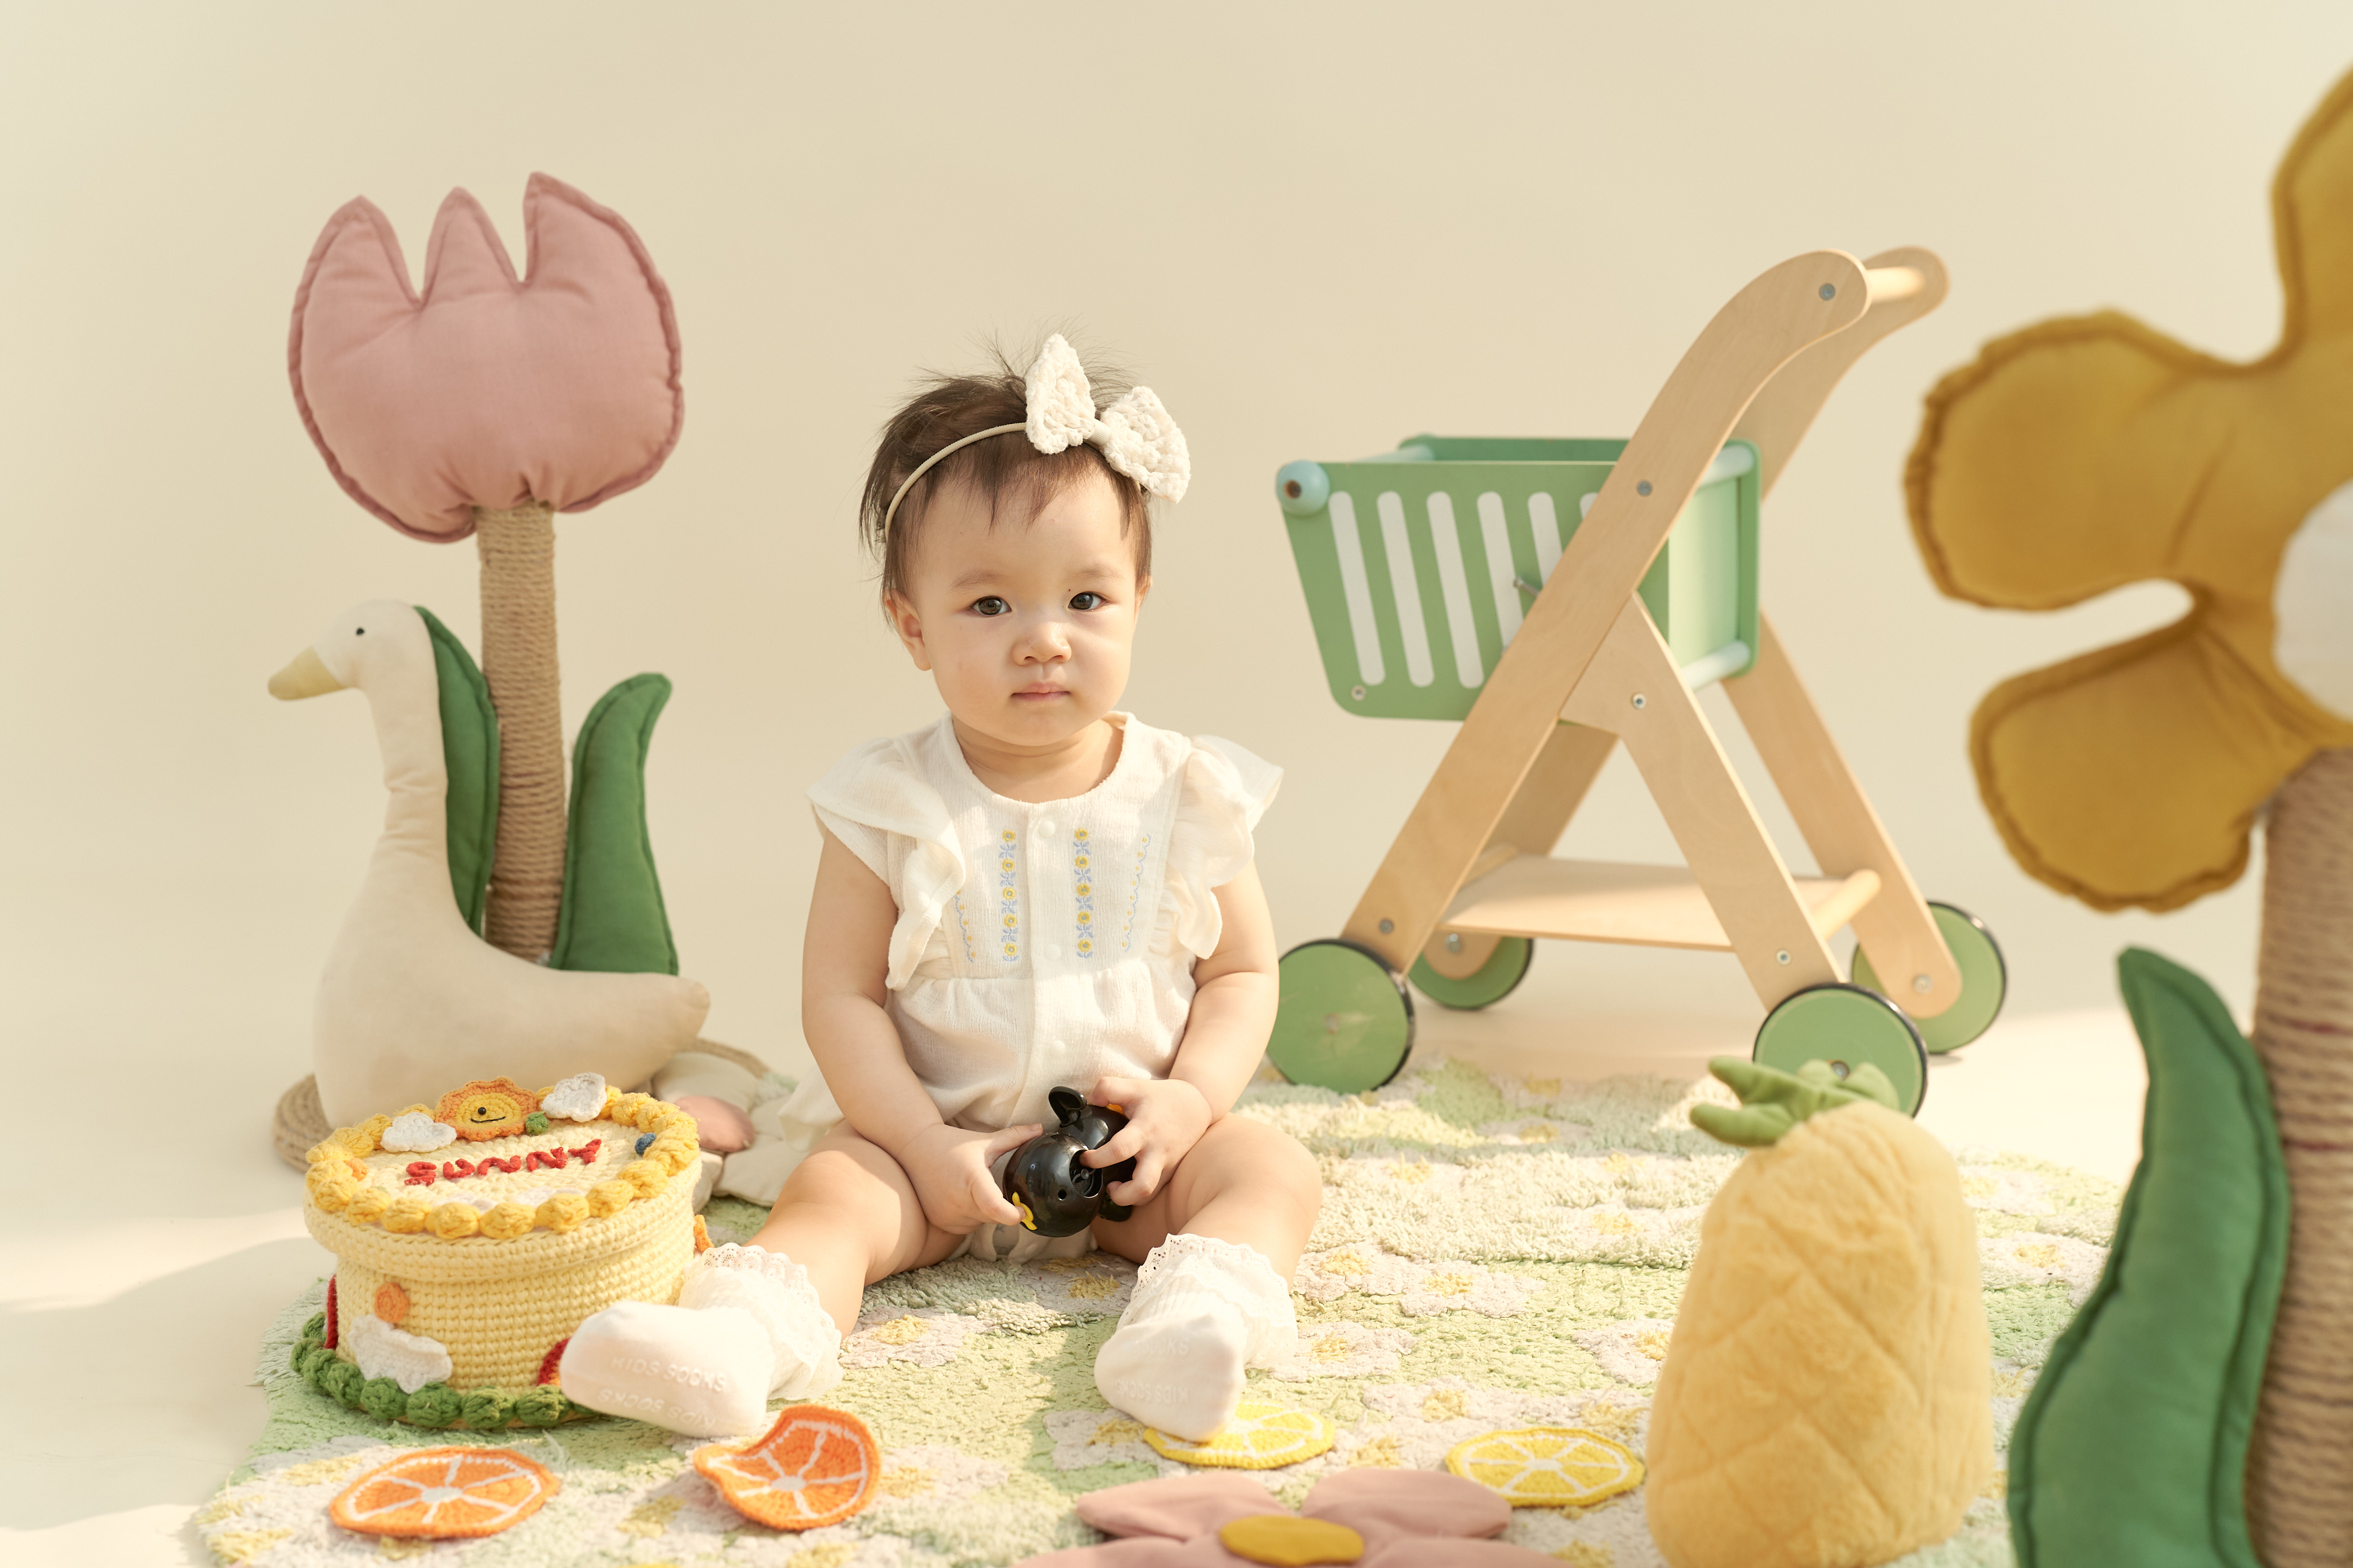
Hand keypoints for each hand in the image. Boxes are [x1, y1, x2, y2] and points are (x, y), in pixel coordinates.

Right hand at [898, 1121, 1039, 1233]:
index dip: (1013, 1214)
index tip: (1024, 1211)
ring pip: (980, 1223)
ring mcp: (947, 1215)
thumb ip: (1014, 1137)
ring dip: (984, 1213)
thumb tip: (1040, 1128)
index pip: (995, 1207)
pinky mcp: (939, 1221)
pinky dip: (970, 1217)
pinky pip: (965, 1227)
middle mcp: (958, 1201)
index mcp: (972, 1180)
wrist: (914, 1149)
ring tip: (973, 1189)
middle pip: (993, 1216)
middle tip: (996, 1187)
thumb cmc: (951, 1144)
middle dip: (1000, 1206)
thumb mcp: (984, 1141)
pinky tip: (962, 1198)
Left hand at [1081, 1077, 1212, 1207]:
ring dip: (1128, 1198)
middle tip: (1106, 1184)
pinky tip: (1126, 1183)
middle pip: (1142, 1187)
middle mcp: (1156, 1153)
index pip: (1119, 1150)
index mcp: (1144, 1130)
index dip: (1098, 1158)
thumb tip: (1090, 1101)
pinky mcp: (1170, 1173)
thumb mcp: (1135, 1086)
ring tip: (1115, 1187)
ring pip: (1148, 1196)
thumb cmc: (1163, 1098)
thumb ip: (1107, 1088)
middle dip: (1119, 1195)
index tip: (1086, 1157)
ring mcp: (1165, 1166)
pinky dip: (1136, 1193)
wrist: (1198, 1105)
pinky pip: (1152, 1191)